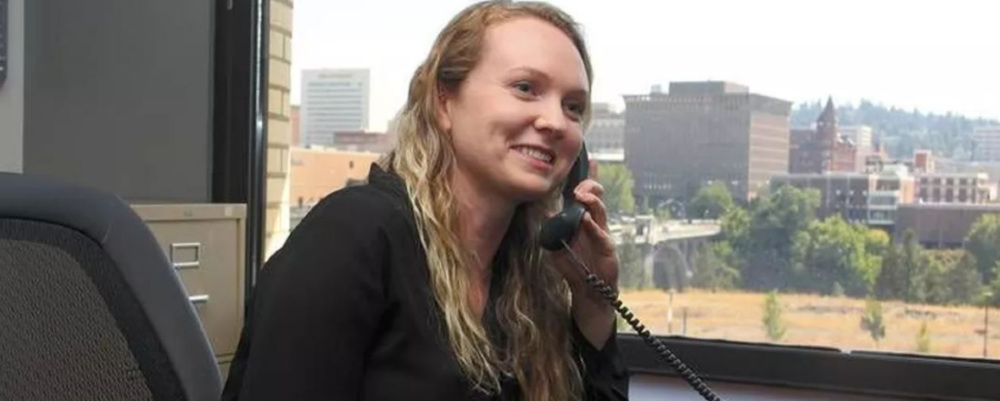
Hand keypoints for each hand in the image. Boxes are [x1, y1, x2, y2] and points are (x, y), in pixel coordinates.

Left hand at [546, 179, 618, 348]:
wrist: (588, 291)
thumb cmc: (574, 266)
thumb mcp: (557, 246)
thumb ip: (551, 229)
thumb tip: (544, 211)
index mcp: (583, 220)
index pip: (585, 196)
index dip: (587, 178)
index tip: (588, 161)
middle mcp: (594, 224)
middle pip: (596, 198)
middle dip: (590, 186)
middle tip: (579, 183)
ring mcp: (602, 235)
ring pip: (600, 212)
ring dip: (592, 201)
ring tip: (581, 194)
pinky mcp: (607, 249)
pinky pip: (600, 235)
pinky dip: (593, 227)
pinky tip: (586, 219)